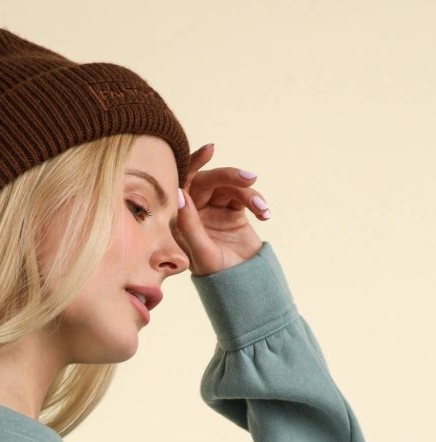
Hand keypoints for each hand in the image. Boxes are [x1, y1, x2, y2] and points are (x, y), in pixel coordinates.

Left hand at [175, 143, 270, 275]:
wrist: (244, 287)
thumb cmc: (218, 276)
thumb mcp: (202, 252)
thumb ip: (189, 224)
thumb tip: (179, 193)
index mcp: (180, 219)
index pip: (182, 183)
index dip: (194, 163)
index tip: (211, 150)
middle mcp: (195, 211)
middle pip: (210, 180)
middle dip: (230, 177)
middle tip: (250, 178)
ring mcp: (214, 210)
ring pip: (230, 186)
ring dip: (248, 194)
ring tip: (261, 208)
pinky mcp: (233, 211)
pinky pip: (244, 195)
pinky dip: (256, 201)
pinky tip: (265, 213)